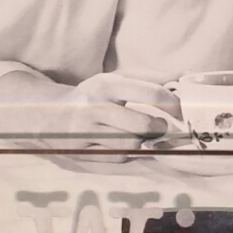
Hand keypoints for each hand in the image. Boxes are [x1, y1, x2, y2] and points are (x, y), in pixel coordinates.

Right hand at [55, 73, 181, 159]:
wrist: (48, 114)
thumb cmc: (91, 96)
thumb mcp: (116, 80)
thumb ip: (150, 79)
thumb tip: (184, 76)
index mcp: (106, 84)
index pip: (150, 94)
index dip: (173, 105)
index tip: (182, 111)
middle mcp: (95, 107)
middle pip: (143, 125)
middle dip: (158, 128)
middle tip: (160, 127)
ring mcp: (86, 132)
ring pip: (131, 144)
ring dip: (141, 142)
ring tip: (137, 134)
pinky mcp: (82, 152)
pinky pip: (118, 157)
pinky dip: (126, 152)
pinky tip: (120, 143)